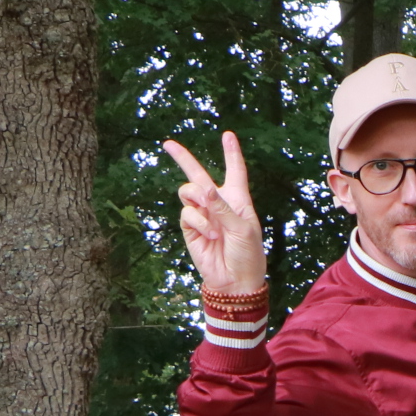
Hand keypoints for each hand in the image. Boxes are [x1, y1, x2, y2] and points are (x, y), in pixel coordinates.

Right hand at [162, 132, 266, 301]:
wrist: (235, 280)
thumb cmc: (248, 254)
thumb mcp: (243, 228)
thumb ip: (224, 207)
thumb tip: (205, 189)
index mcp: (238, 200)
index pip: (235, 172)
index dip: (232, 154)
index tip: (228, 135)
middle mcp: (218, 203)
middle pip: (198, 175)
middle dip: (183, 158)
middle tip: (167, 144)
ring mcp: (202, 214)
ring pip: (188, 192)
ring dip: (198, 200)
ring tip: (213, 222)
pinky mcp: (190, 227)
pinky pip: (187, 213)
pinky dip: (199, 222)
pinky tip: (210, 235)